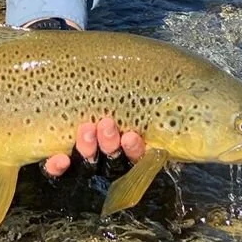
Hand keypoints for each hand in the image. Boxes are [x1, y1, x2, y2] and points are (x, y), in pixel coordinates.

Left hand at [20, 19, 145, 176]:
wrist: (67, 71)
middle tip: (106, 125)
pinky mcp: (58, 154)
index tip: (131, 136)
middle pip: (113, 160)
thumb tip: (182, 83)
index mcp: (129, 140)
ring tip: (85, 129)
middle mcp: (108, 152)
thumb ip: (149, 88)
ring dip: (88, 149)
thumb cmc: (107, 76)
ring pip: (89, 162)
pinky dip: (59, 167)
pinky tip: (59, 159)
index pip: (137, 155)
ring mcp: (83, 154)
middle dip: (111, 144)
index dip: (135, 151)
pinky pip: (59, 170)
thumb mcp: (131, 81)